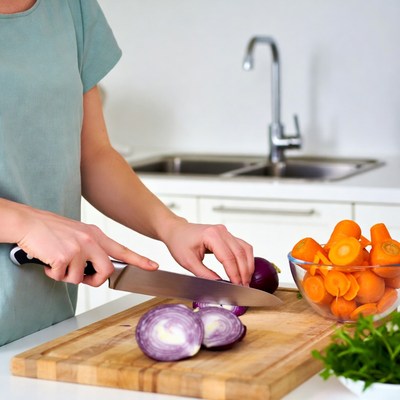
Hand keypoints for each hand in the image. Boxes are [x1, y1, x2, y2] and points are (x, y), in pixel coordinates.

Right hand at [16, 206, 157, 286]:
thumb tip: (96, 270)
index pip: (122, 249)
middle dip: (95, 280)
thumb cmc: (51, 230)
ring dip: (67, 276)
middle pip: (106, 271)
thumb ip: (91, 249)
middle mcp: (91, 240)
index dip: (140, 260)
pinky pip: (62, 277)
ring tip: (58, 262)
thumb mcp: (78, 234)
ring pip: (80, 278)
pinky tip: (49, 261)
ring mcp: (79, 247)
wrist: (28, 222)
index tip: (154, 266)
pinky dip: (53, 274)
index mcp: (96, 235)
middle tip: (82, 277)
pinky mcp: (64, 255)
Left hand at [163, 220, 253, 284]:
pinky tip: (244, 270)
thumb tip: (219, 285)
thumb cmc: (179, 242)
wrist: (176, 231)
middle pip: (240, 253)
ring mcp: (226, 232)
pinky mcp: (227, 235)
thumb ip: (205, 274)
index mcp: (211, 235)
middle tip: (244, 287)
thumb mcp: (188, 262)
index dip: (234, 274)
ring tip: (245, 280)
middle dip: (244, 272)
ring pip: (245, 249)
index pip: (228, 257)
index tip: (237, 286)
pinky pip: (242, 246)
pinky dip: (245, 259)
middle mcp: (221, 231)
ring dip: (247, 265)